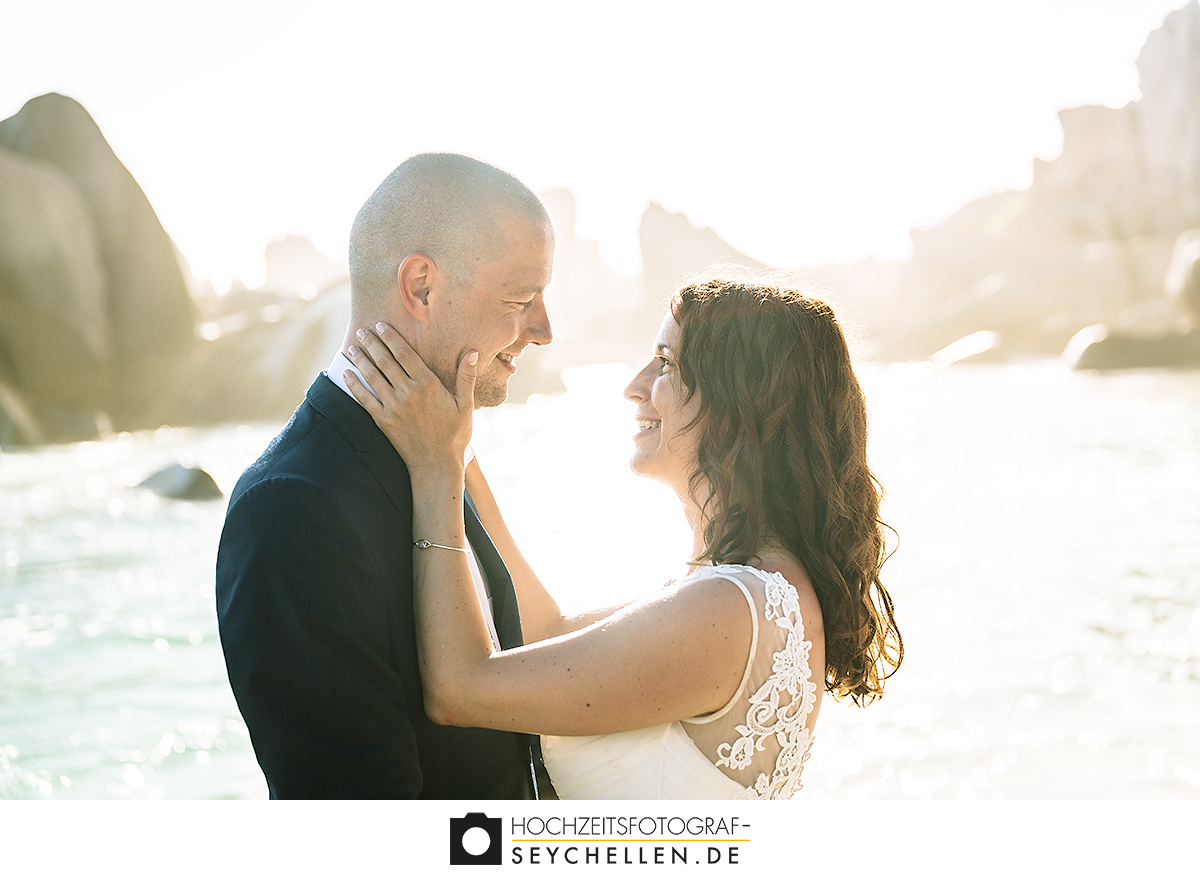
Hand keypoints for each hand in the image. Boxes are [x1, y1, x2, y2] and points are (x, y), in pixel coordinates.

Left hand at [344, 323, 477, 475]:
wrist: (437, 465)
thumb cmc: (455, 434)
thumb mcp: (466, 405)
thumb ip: (466, 377)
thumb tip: (472, 352)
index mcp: (429, 385)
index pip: (405, 354)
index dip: (391, 338)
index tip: (381, 325)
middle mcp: (409, 393)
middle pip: (386, 361)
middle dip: (372, 344)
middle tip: (362, 331)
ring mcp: (394, 407)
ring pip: (373, 377)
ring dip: (361, 360)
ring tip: (352, 347)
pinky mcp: (383, 421)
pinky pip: (365, 399)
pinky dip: (354, 385)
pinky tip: (347, 373)